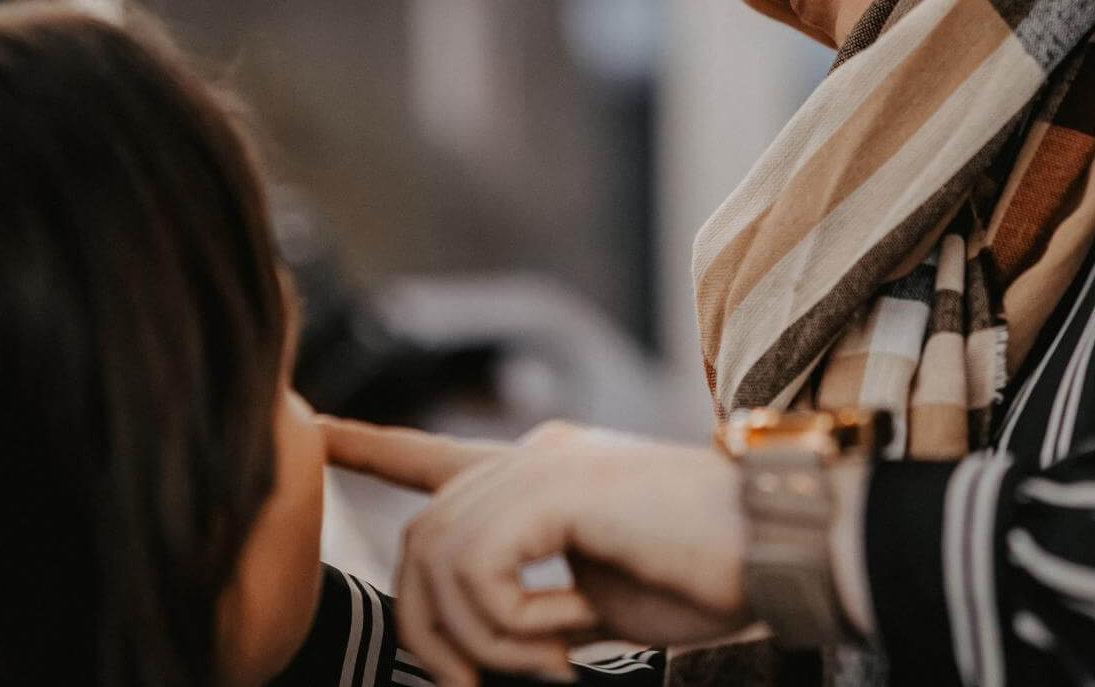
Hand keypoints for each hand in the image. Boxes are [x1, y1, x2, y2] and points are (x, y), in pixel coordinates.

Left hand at [322, 417, 750, 685]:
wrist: (776, 549)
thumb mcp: (599, 597)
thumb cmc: (707, 577)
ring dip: (485, 639)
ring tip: (549, 664)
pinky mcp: (559, 486)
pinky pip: (484, 572)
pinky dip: (516, 626)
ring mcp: (545, 463)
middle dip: (433, 630)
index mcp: (545, 470)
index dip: (374, 449)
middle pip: (423, 540)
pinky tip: (569, 635)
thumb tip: (477, 639)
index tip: (319, 433)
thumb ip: (534, 599)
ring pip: (442, 560)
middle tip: (487, 686)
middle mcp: (535, 453)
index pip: (437, 456)